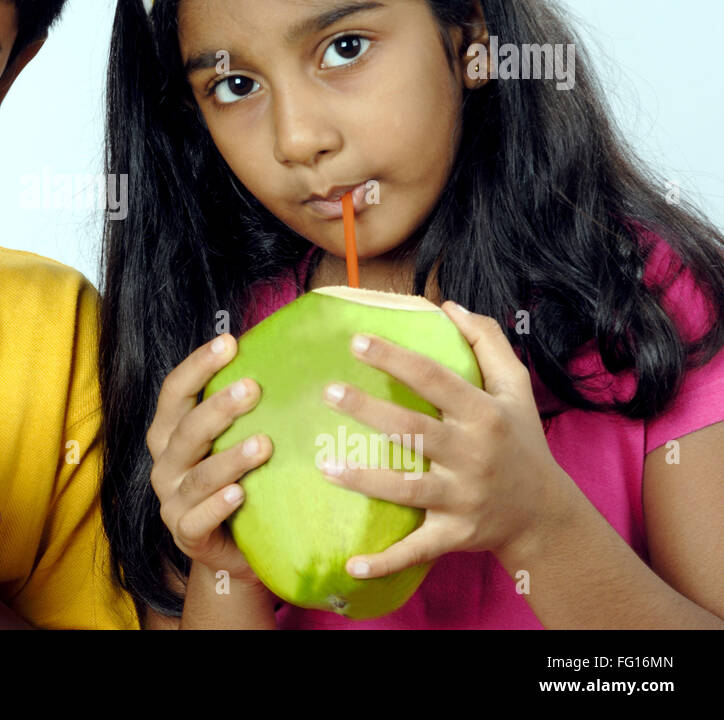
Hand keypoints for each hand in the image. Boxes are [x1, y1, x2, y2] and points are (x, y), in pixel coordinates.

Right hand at [146, 333, 273, 583]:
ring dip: (229, 458)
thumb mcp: (228, 443)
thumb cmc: (234, 482)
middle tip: (252, 388)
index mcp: (169, 433)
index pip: (175, 392)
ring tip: (263, 445)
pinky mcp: (185, 534)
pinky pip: (199, 519)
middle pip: (186, 430)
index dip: (198, 365)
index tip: (229, 342)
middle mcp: (165, 463)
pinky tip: (241, 494)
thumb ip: (237, 411)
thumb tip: (276, 356)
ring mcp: (172, 500)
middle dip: (218, 408)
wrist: (229, 550)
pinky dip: (218, 506)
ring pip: (198, 475)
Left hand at [317, 301, 572, 579]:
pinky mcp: (455, 534)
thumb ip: (487, 341)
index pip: (435, 379)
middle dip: (370, 411)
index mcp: (484, 414)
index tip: (357, 340)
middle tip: (328, 391)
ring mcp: (463, 498)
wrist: (545, 513)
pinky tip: (350, 565)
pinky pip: (417, 549)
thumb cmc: (521, 441)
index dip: (396, 359)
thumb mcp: (515, 388)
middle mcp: (473, 455)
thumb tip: (448, 305)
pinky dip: (385, 561)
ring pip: (408, 489)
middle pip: (414, 431)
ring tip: (324, 465)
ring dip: (364, 480)